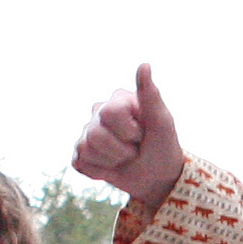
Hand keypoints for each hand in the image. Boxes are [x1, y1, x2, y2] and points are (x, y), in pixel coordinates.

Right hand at [73, 63, 186, 207]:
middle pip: (96, 133)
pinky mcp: (81, 153)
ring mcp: (88, 132)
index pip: (110, 113)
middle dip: (120, 149)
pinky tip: (112, 167)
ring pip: (86, 148)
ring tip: (124, 158)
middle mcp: (99, 112)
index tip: (143, 134)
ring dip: (111, 161)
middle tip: (135, 149)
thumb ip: (150, 95)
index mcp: (118, 100)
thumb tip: (144, 64)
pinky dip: (99, 171)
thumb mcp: (162, 123)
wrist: (158, 178)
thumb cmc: (162, 147)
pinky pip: (80, 162)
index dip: (128, 131)